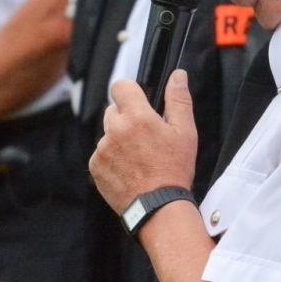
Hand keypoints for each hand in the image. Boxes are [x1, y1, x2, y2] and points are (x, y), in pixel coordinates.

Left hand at [90, 71, 197, 215]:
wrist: (159, 207)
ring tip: (139, 158)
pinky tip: (129, 170)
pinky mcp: (95, 167)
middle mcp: (115, 130)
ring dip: (119, 139)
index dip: (130, 90)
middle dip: (127, 118)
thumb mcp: (185, 132)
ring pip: (108, 133)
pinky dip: (112, 158)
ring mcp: (102, 149)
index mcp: (137, 117)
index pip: (120, 86)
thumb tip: (177, 75)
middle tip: (145, 137)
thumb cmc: (174, 170)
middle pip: (114, 110)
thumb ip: (178, 99)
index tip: (138, 100)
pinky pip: (101, 154)